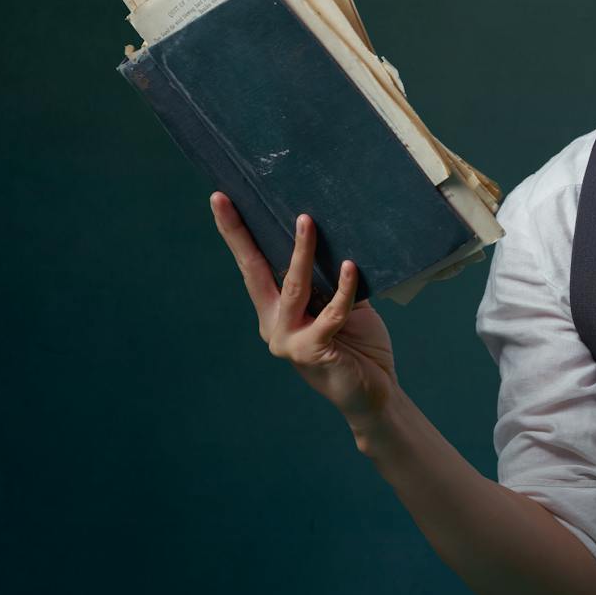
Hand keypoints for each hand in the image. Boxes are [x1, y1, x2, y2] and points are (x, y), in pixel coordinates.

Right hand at [210, 194, 398, 424]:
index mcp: (276, 311)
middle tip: (226, 199)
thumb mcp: (342, 306)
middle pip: (253, 271)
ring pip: (294, 287)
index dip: (236, 234)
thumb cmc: (358, 346)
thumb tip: (334, 237)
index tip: (221, 200)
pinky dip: (343, 289)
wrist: (374, 394)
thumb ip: (328, 282)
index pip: (253, 266)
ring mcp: (288, 340)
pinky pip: (330, 312)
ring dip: (302, 252)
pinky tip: (350, 267)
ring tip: (307, 221)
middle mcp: (274, 324)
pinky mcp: (311, 351)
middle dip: (239, 234)